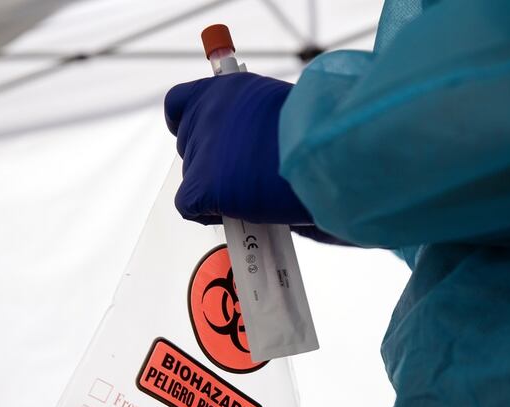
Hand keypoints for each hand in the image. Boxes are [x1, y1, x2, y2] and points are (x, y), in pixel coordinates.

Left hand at [164, 73, 311, 225]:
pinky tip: (240, 211)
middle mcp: (207, 114)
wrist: (328, 155)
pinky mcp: (202, 185)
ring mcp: (201, 150)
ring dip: (216, 190)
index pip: (180, 103)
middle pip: (189, 148)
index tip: (198, 136)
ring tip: (254, 194)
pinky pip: (190, 206)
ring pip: (192, 179)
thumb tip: (247, 145)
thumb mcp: (282, 111)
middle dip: (211, 164)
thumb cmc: (320, 136)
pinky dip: (210, 214)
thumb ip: (253, 122)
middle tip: (244, 176)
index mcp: (227, 89)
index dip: (187, 123)